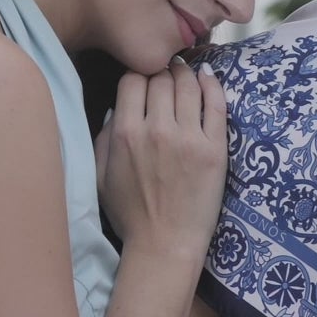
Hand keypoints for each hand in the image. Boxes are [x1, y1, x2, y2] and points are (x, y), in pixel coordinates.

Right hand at [98, 59, 228, 262]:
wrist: (165, 244)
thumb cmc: (130, 213)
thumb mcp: (100, 175)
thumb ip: (104, 136)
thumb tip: (117, 107)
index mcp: (125, 133)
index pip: (132, 80)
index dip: (138, 74)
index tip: (144, 79)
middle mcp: (156, 129)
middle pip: (161, 78)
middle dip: (162, 71)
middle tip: (166, 73)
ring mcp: (188, 138)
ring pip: (188, 85)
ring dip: (185, 73)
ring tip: (185, 73)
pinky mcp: (214, 149)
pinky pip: (215, 104)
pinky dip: (211, 85)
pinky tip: (207, 78)